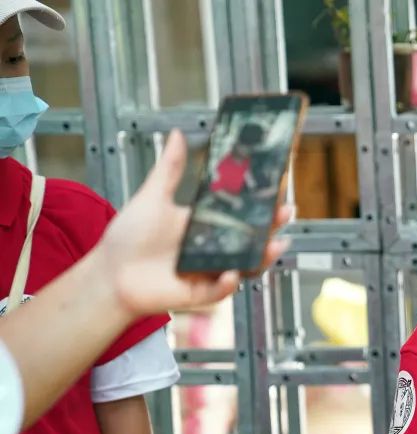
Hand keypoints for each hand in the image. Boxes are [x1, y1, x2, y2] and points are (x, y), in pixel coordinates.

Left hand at [99, 130, 291, 318]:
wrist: (109, 273)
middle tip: (283, 214)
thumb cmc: (129, 238)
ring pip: (246, 266)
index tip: (278, 192)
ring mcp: (211, 271)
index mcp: (207, 225)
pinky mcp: (202, 292)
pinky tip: (231, 272)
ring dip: (263, 257)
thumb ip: (170, 169)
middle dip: (273, 229)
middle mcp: (215, 248)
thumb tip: (178, 136)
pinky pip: (222, 289)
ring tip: (273, 245)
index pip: (243, 214)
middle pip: (253, 240)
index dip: (263, 205)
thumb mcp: (153, 198)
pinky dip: (228, 282)